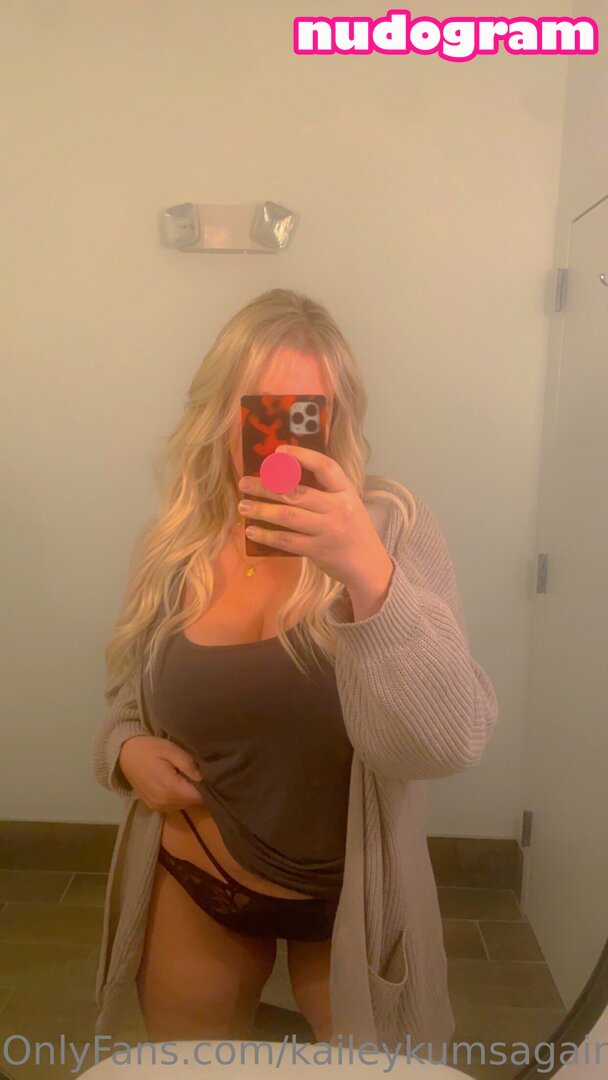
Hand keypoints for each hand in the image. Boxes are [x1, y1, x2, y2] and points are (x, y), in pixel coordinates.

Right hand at [118, 735, 206, 812]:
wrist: (125, 754)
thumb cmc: (150, 749)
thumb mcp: (171, 750)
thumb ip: (188, 765)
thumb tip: (203, 778)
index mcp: (171, 788)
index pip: (198, 797)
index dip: (206, 788)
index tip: (208, 777)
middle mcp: (165, 802)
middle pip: (192, 802)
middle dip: (196, 790)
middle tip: (195, 773)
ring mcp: (157, 806)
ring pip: (183, 805)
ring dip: (186, 795)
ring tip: (183, 777)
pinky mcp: (152, 806)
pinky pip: (172, 806)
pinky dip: (177, 798)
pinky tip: (174, 784)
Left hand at [237, 444, 392, 591]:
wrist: (368, 563)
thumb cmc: (351, 528)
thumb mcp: (346, 502)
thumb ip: (323, 490)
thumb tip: (281, 475)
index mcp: (346, 490)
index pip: (325, 466)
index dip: (301, 456)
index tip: (278, 452)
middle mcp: (338, 508)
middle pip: (296, 492)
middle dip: (266, 486)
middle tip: (244, 483)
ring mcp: (328, 530)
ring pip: (288, 516)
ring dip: (261, 510)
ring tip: (242, 506)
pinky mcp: (318, 550)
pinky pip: (287, 541)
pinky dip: (267, 535)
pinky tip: (252, 531)